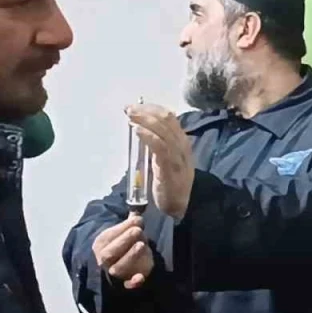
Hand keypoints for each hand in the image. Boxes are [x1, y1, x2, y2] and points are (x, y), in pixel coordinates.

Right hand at [92, 214, 153, 289]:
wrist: (124, 260)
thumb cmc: (124, 242)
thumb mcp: (125, 231)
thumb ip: (130, 223)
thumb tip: (137, 216)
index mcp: (100, 245)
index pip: (107, 237)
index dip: (122, 229)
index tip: (137, 220)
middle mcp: (104, 260)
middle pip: (109, 254)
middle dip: (124, 240)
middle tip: (138, 230)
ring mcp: (114, 272)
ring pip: (118, 268)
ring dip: (130, 256)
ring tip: (141, 245)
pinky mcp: (127, 282)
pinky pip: (127, 285)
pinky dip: (133, 283)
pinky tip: (140, 277)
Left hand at [127, 102, 194, 219]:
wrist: (180, 206)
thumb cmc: (171, 184)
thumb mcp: (167, 160)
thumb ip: (159, 146)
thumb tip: (143, 132)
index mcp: (182, 142)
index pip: (170, 117)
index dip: (152, 109)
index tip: (137, 106)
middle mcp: (182, 145)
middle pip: (166, 119)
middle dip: (146, 111)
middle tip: (129, 109)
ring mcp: (177, 155)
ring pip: (163, 130)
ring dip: (145, 120)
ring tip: (130, 115)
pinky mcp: (169, 166)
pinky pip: (159, 146)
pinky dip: (148, 136)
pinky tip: (137, 131)